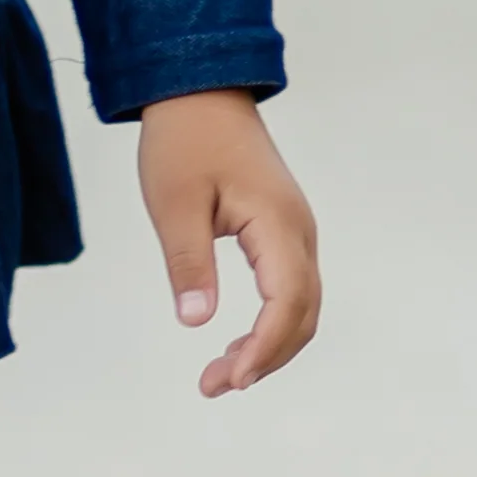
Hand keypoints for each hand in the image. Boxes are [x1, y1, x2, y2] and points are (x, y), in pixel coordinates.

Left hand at [136, 91, 318, 397]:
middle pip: (302, 313)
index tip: (232, 379)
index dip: (264, 347)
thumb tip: (196, 323)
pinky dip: (271, 323)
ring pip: (301, 306)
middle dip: (265, 358)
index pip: (286, 302)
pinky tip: (237, 341)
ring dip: (269, 345)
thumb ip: (188, 263)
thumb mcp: (174, 204)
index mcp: (277, 223)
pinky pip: (291, 288)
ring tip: (222, 374)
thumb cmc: (184, 141)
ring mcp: (296, 230)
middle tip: (213, 385)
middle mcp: (299, 231)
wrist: (201, 91)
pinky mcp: (284, 230)